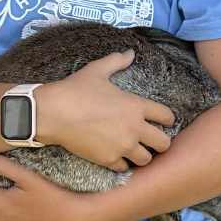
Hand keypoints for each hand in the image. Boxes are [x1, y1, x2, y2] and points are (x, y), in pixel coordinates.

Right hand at [38, 52, 175, 168]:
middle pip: (163, 143)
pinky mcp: (108, 159)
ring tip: (134, 151)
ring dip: (142, 155)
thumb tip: (130, 52)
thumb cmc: (75, 90)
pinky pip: (125, 168)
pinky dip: (122, 163)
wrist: (52, 113)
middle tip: (151, 140)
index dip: (168, 119)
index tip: (164, 121)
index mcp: (136, 106)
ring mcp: (122, 146)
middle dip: (160, 142)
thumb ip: (117, 61)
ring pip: (146, 159)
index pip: (167, 116)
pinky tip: (116, 157)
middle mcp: (134, 128)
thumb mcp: (97, 71)